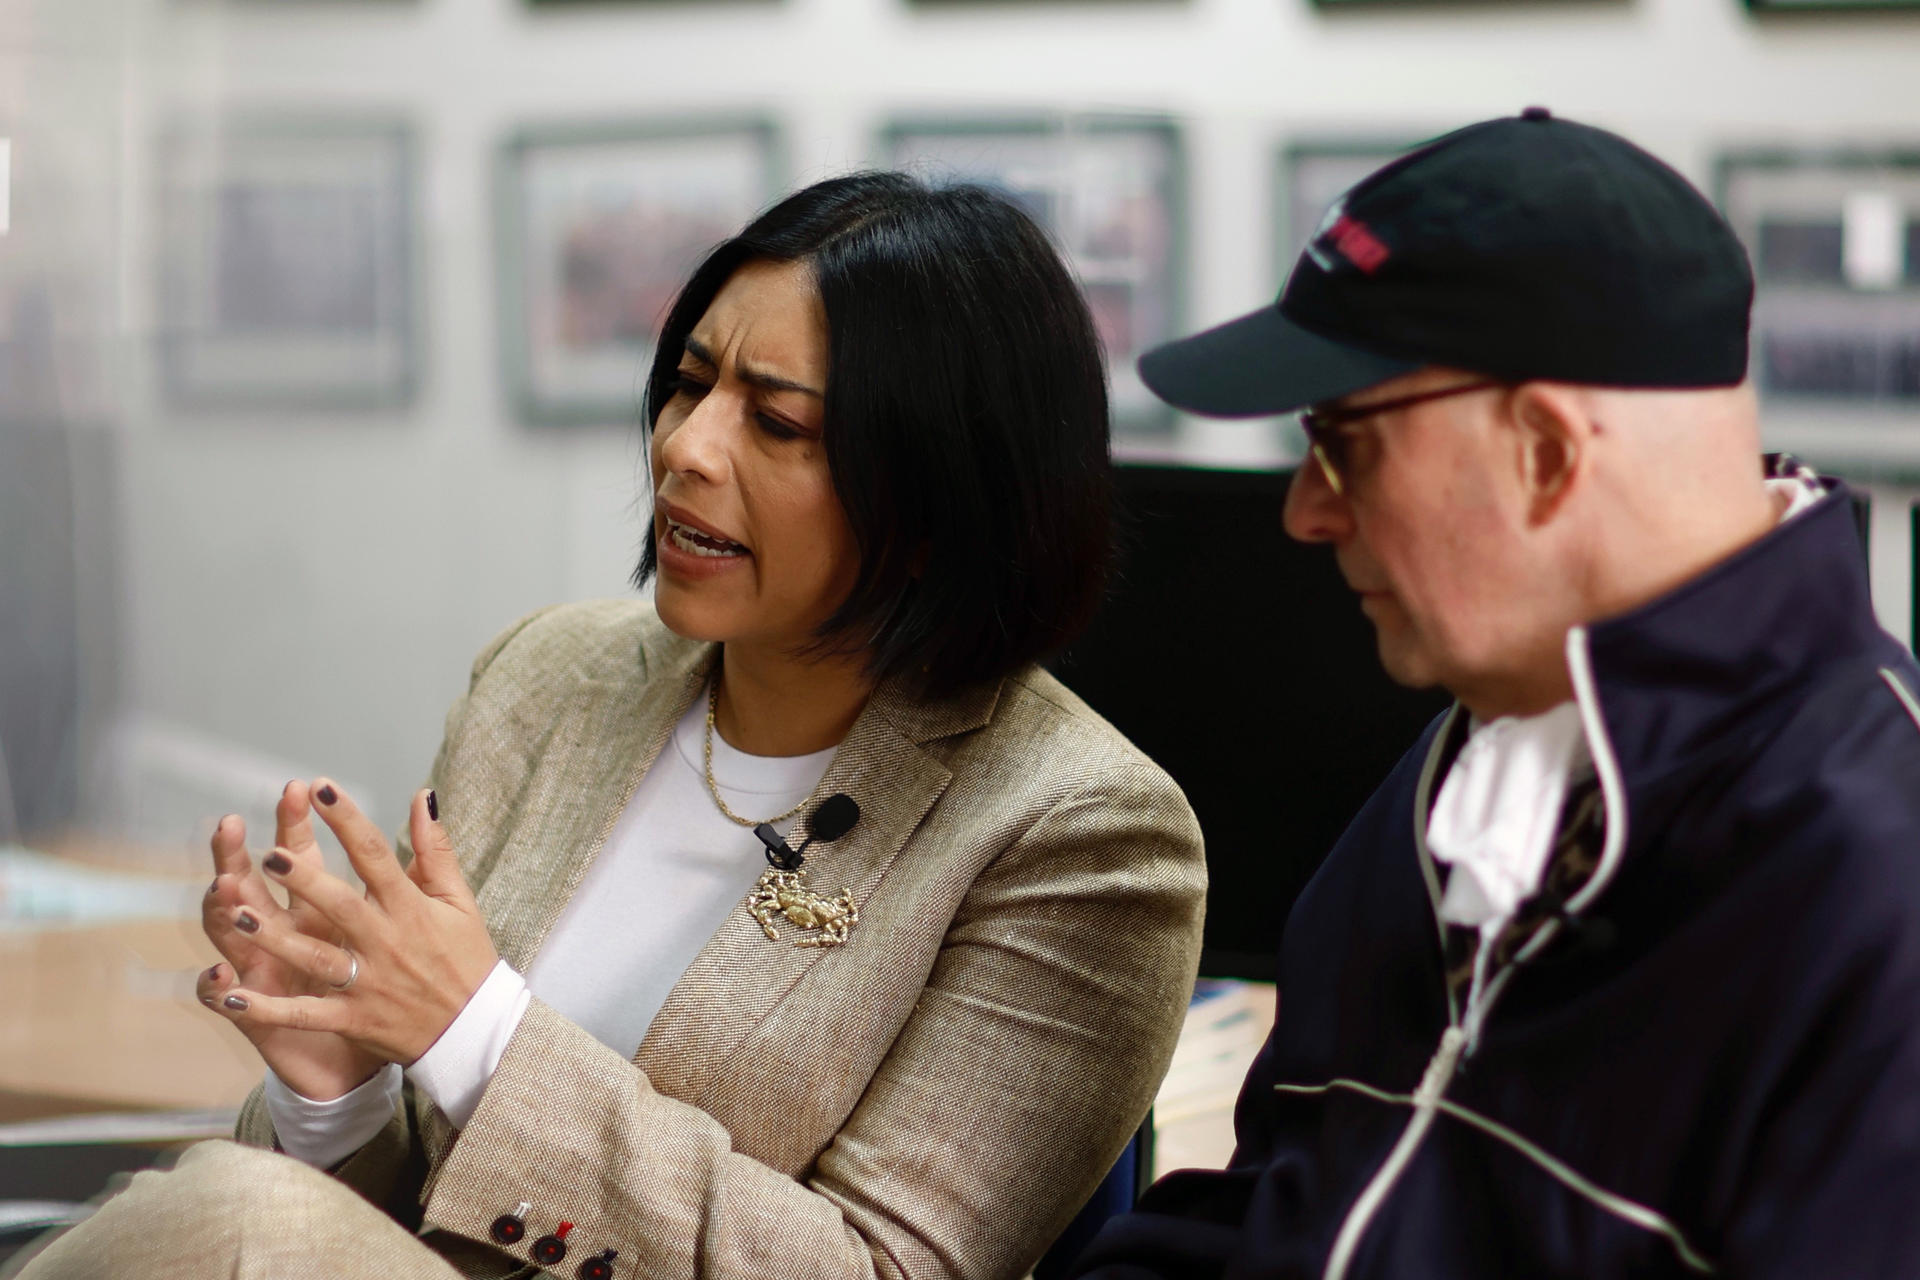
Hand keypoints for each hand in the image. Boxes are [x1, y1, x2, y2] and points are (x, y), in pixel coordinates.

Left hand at [208, 780, 499, 1066]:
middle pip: (340, 905)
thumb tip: (422, 796)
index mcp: (410, 908)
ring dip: (275, 937)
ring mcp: (367, 983)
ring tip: (237, 912)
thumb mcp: (459, 900)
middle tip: (270, 854)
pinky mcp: (354, 1019)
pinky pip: (305, 1015)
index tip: (321, 787)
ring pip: (314, 957)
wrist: (476, 1032)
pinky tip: (230, 996)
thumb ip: (435, 848)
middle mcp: (385, 942)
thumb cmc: (466, 958)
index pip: (376, 855)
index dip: (347, 819)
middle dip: (305, 879)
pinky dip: (267, 1009)